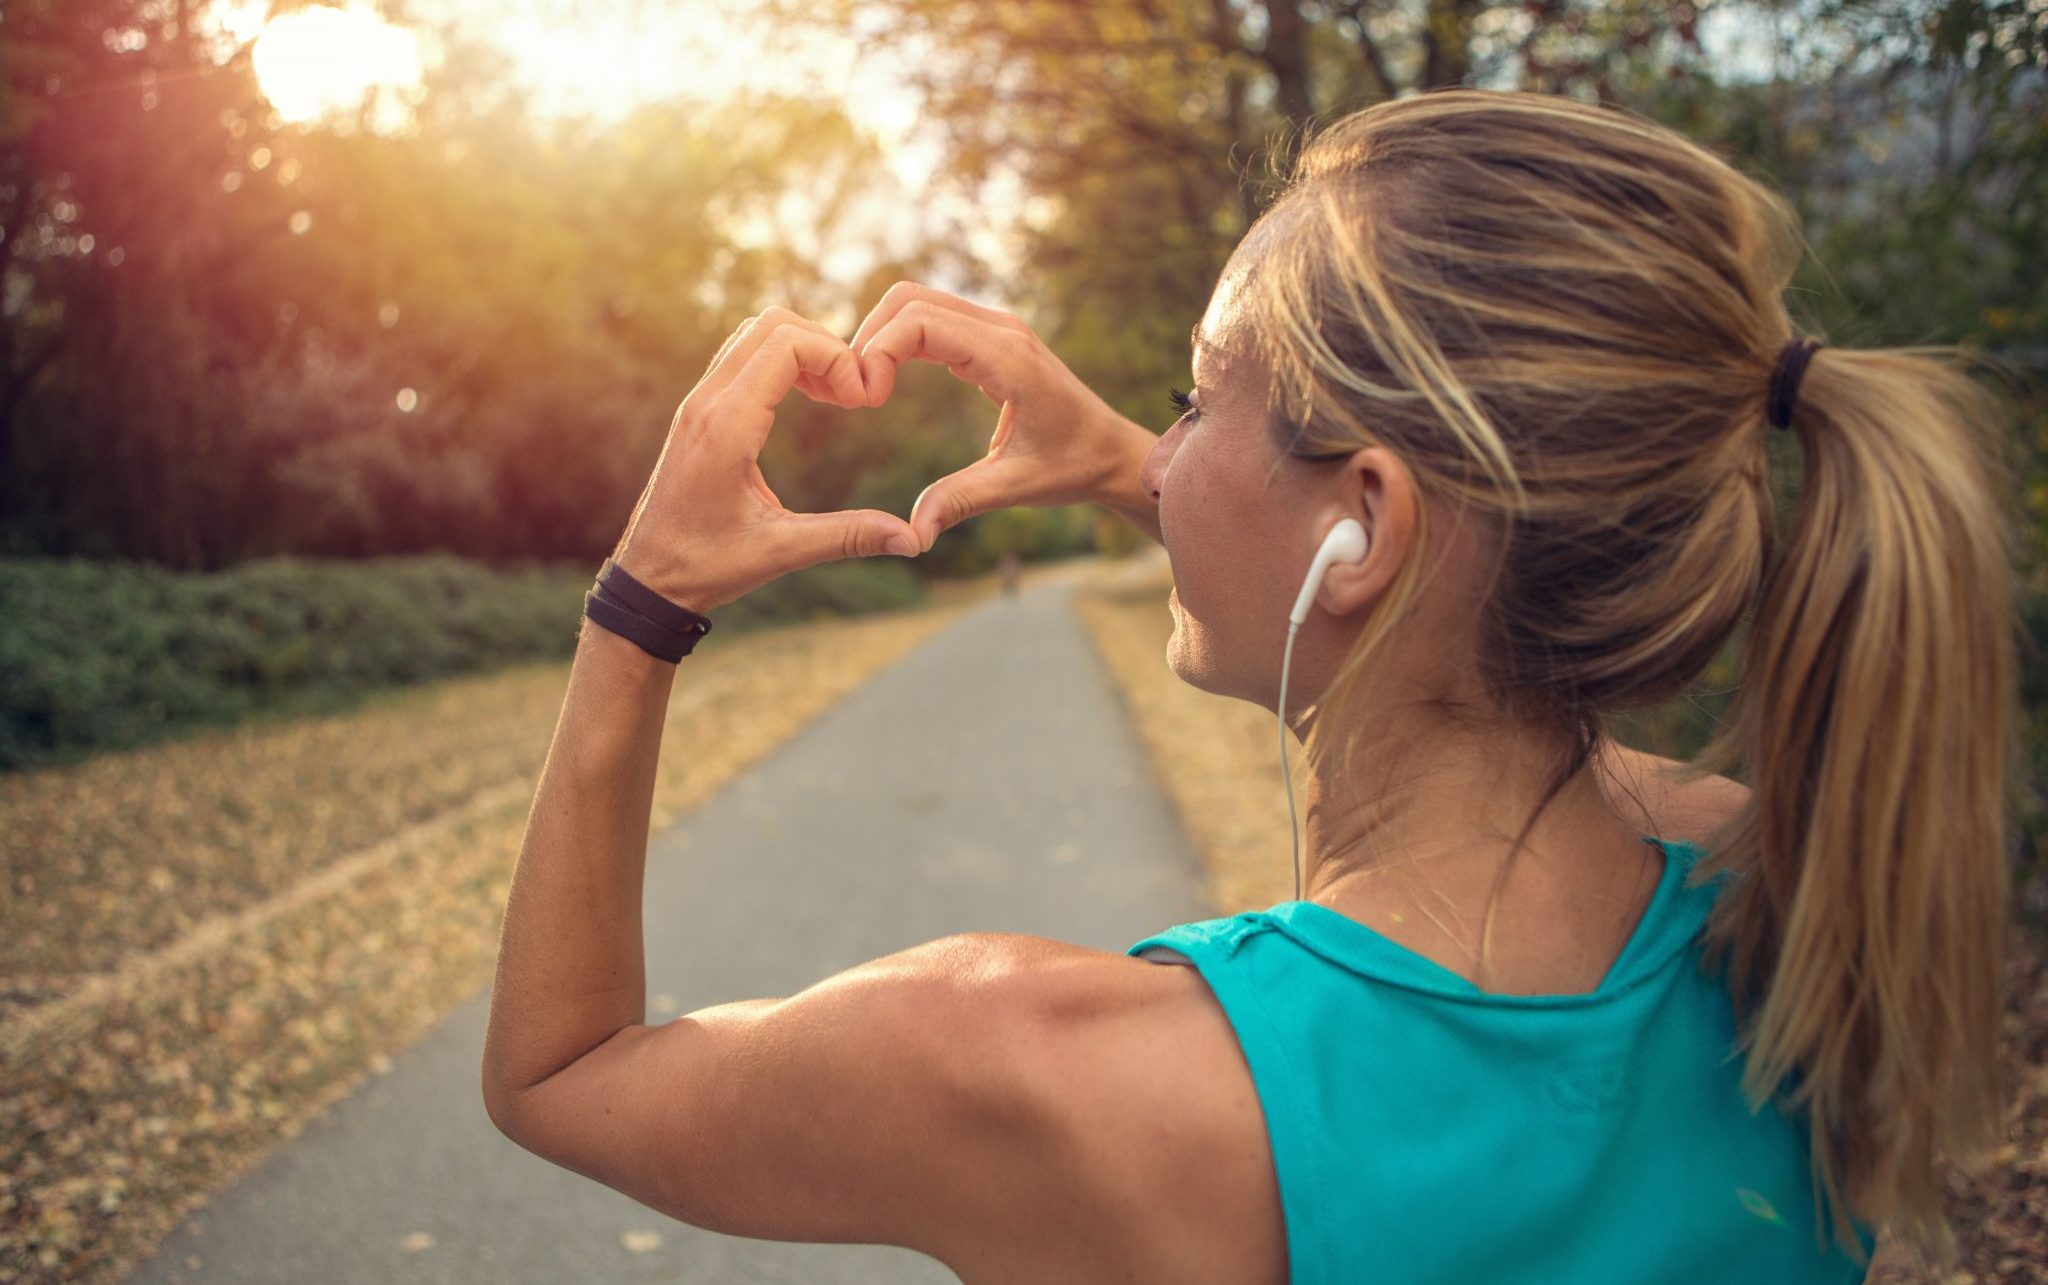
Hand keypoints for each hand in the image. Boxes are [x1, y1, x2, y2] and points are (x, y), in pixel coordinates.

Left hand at [610, 308, 921, 614]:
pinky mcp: (699, 412)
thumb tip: (912, 540)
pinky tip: (809, 400)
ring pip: (755, 334)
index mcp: (726, 426)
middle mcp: (707, 403)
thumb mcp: (780, 552)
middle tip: (854, 395)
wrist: (648, 579)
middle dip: (825, 346)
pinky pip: (743, 357)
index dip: (837, 357)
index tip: (862, 401)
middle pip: (772, 325)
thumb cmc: (706, 566)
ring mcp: (698, 403)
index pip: (786, 343)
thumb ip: (847, 537)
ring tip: (837, 396)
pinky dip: (782, 362)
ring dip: (804, 350)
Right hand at [851, 282, 1156, 552]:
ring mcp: (997, 329)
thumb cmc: (1072, 467)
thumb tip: (912, 535)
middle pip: (910, 299)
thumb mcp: (1015, 487)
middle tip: (855, 393)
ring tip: (864, 389)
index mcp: (1008, 358)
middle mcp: (1001, 330)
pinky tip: (885, 382)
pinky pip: (933, 320)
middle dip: (870, 337)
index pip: (920, 322)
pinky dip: (899, 340)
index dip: (879, 351)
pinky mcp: (990, 339)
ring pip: (917, 302)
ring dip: (881, 336)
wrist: (1111, 453)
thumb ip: (960, 502)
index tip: (866, 400)